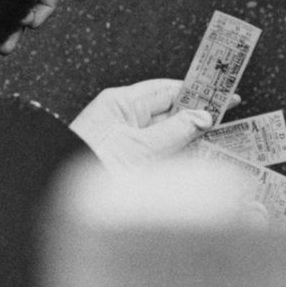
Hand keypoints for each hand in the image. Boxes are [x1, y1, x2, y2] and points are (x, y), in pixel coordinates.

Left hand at [69, 78, 217, 168]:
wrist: (56, 196)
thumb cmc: (89, 166)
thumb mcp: (140, 148)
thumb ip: (174, 132)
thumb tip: (202, 116)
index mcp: (120, 103)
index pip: (166, 90)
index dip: (196, 91)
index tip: (222, 93)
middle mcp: (122, 119)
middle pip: (168, 112)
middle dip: (197, 114)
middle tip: (229, 115)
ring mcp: (125, 143)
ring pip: (166, 135)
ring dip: (191, 137)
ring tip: (221, 137)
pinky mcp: (128, 165)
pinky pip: (159, 154)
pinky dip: (178, 155)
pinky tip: (197, 157)